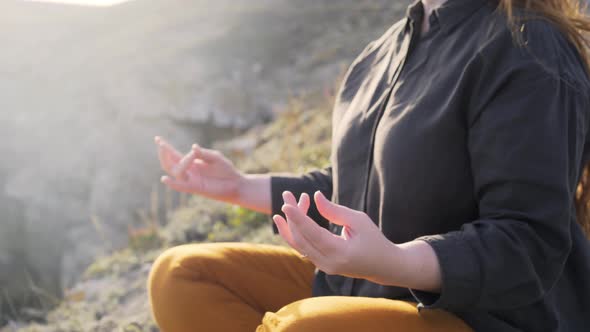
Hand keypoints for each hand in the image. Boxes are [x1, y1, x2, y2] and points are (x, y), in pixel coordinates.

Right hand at [155, 136, 244, 201]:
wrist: (235, 183)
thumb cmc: (225, 170)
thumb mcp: (215, 158)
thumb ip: (204, 154)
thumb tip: (193, 147)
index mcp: (191, 162)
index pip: (174, 155)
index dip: (165, 147)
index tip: (157, 138)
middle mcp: (188, 171)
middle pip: (170, 163)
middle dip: (164, 154)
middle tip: (161, 144)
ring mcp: (191, 180)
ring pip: (176, 171)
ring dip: (181, 162)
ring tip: (189, 155)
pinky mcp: (196, 188)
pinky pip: (181, 186)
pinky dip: (173, 183)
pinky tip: (164, 179)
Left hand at [272, 190, 402, 283]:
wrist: (384, 266)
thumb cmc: (374, 239)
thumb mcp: (359, 221)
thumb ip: (335, 211)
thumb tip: (316, 196)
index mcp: (341, 253)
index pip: (313, 235)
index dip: (298, 219)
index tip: (286, 205)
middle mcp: (329, 264)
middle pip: (301, 239)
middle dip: (291, 217)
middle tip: (287, 195)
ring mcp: (324, 267)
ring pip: (298, 245)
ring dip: (290, 224)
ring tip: (285, 204)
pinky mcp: (321, 264)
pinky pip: (303, 248)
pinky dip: (296, 232)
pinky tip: (291, 217)